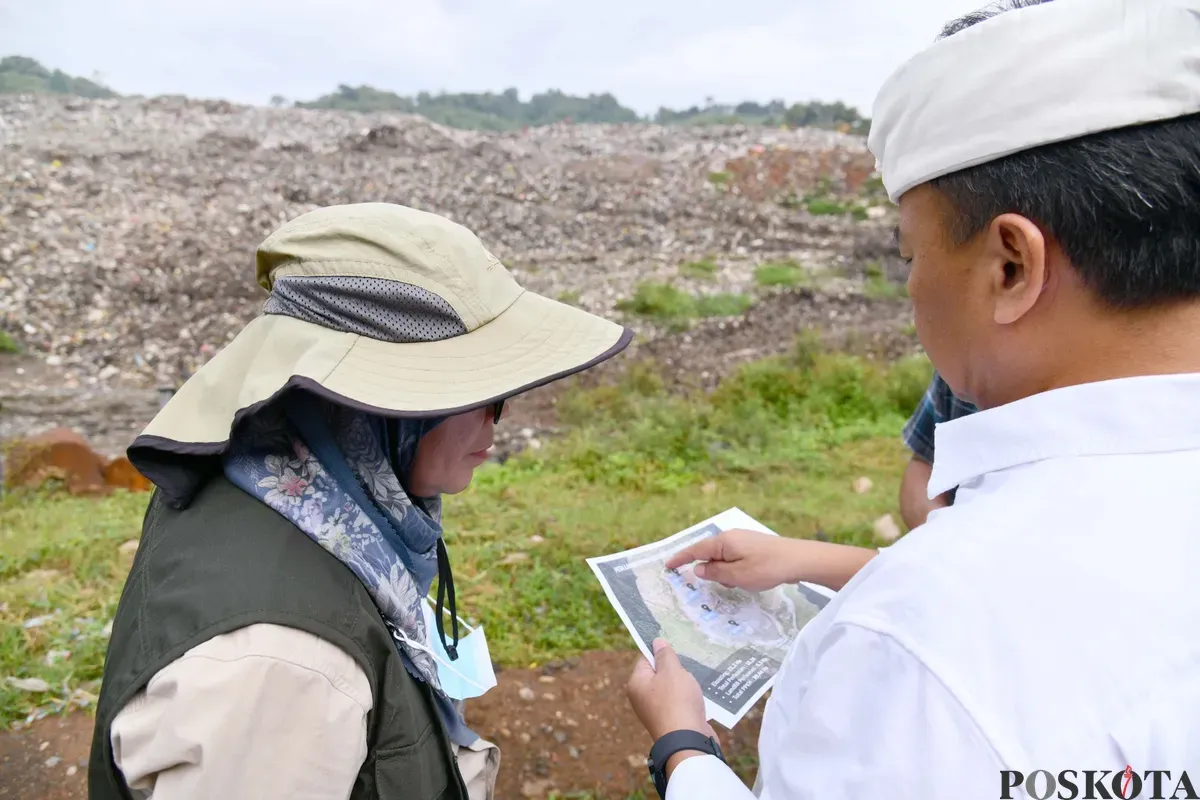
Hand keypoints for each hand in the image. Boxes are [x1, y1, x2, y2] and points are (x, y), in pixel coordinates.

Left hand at [627, 639, 712, 742]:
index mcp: (637, 683)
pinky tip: (701, 695)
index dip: (661, 652)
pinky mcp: (672, 721)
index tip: (676, 646)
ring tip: (697, 679)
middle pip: (660, 673)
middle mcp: (643, 697)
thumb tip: (657, 642)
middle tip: (689, 662)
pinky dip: (690, 698)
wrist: (688, 741)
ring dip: (685, 683)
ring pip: (672, 688)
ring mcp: (657, 711)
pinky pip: (680, 702)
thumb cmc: (677, 701)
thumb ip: (665, 655)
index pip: (646, 658)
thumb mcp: (671, 671)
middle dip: (676, 668)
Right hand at [665, 528, 795, 591]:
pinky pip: (734, 557)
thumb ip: (715, 572)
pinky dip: (734, 569)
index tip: (667, 565)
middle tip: (716, 583)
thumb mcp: (737, 576)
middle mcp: (731, 537)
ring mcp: (743, 540)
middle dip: (708, 569)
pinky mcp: (753, 546)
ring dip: (724, 572)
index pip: (695, 550)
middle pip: (709, 553)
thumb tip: (698, 568)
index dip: (680, 558)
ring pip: (723, 557)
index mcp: (723, 542)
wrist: (799, 559)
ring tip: (740, 583)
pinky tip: (747, 579)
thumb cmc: (766, 567)